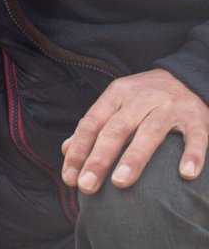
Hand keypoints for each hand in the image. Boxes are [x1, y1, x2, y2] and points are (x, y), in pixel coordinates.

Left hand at [61, 68, 208, 192]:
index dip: (78, 150)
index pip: (91, 123)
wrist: (186, 77)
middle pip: (116, 129)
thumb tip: (66, 150)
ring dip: (134, 158)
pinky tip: (185, 174)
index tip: (69, 177)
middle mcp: (140, 99)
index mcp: (116, 95)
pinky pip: (195, 136)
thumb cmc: (143, 98)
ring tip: (120, 183)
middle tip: (86, 186)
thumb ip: (94, 126)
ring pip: (149, 132)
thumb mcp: (116, 104)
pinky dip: (192, 154)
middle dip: (99, 159)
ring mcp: (169, 107)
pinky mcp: (196, 117)